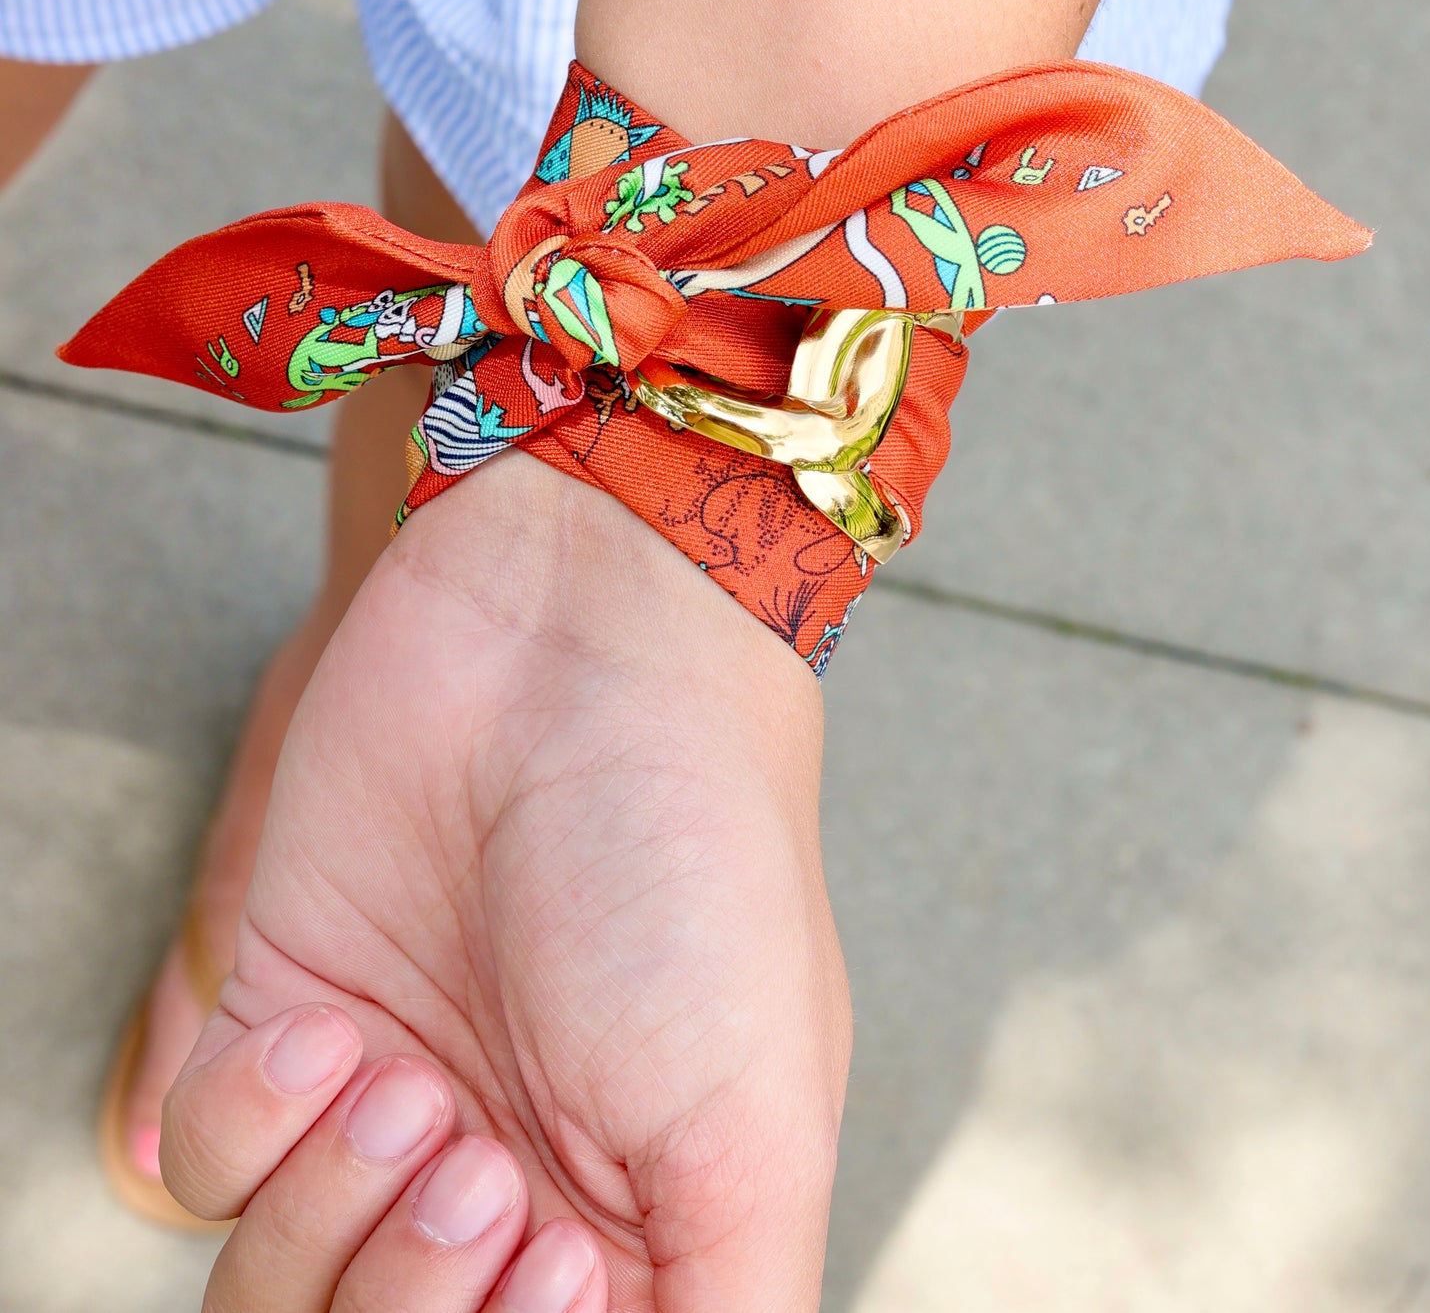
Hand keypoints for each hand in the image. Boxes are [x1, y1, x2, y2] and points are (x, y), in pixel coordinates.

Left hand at [162, 452, 850, 1310]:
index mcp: (627, 1228)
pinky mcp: (286, 1012)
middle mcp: (502, 1177)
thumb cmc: (695, 873)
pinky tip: (338, 1027)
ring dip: (330, 1220)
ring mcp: (387, 1096)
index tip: (560, 1262)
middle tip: (483, 1175)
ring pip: (280, 1294)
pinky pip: (207, 1158)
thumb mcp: (758, 1132)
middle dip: (417, 1303)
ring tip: (411, 1095)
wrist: (578, 644)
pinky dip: (257, 1120)